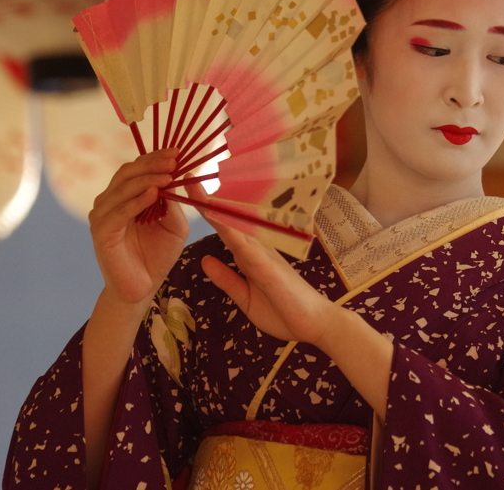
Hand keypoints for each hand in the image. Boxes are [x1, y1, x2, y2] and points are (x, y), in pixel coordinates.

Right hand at [88, 148, 189, 306]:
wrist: (142, 288)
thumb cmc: (157, 256)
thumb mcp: (173, 224)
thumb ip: (173, 201)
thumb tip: (180, 175)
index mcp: (125, 196)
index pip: (137, 168)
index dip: (156, 158)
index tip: (178, 152)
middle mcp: (110, 201)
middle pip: (128, 173)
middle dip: (152, 164)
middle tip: (174, 160)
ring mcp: (103, 216)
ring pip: (123, 189)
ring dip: (147, 179)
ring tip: (168, 175)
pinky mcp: (101, 232)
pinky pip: (119, 212)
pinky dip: (136, 201)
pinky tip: (153, 193)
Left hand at [189, 184, 343, 347]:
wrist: (315, 324)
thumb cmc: (284, 311)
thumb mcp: (245, 297)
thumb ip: (227, 279)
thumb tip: (205, 260)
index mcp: (250, 256)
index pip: (225, 230)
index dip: (208, 213)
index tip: (190, 195)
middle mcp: (256, 249)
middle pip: (229, 221)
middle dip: (208, 200)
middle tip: (188, 178)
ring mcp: (263, 255)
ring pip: (236, 227)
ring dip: (217, 208)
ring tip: (197, 189)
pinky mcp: (268, 267)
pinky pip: (246, 247)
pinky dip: (231, 232)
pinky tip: (217, 219)